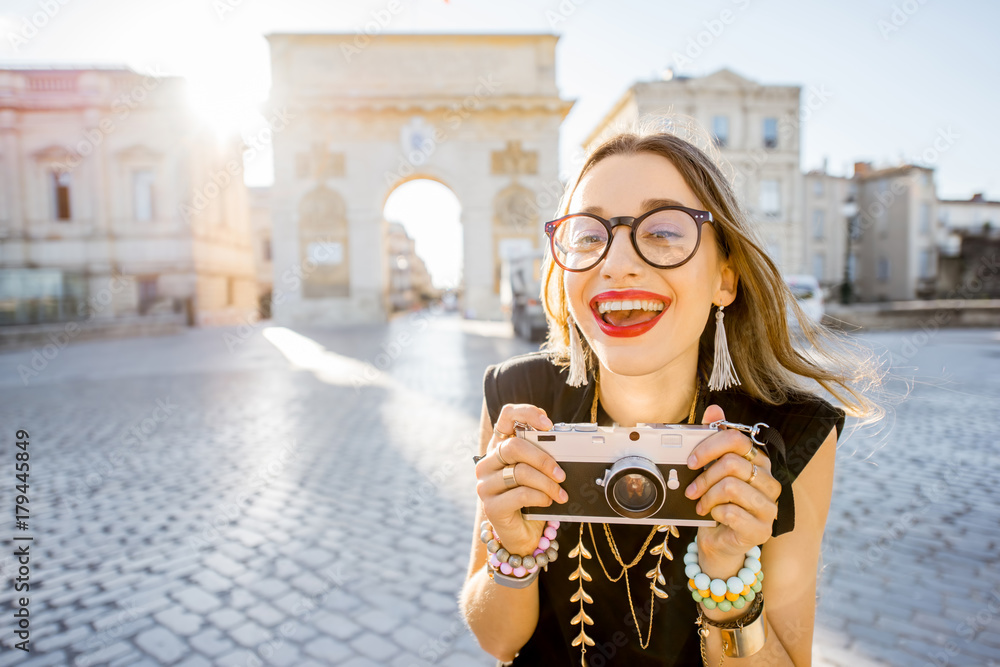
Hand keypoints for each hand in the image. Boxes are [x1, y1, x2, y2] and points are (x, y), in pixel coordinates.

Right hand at [474, 404, 568, 554]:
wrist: (523, 535)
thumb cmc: (532, 500)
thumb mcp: (538, 474)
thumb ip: (542, 457)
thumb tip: (563, 445)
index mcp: (499, 447)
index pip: (506, 416)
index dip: (526, 413)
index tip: (548, 423)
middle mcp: (487, 463)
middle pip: (513, 446)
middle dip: (543, 458)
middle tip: (561, 473)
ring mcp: (485, 485)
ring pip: (519, 472)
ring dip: (547, 483)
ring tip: (560, 492)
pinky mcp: (491, 506)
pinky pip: (520, 494)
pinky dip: (540, 497)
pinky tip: (548, 502)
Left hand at [684, 404, 781, 560]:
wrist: (720, 541)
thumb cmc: (718, 502)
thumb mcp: (712, 469)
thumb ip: (714, 440)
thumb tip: (715, 409)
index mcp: (759, 462)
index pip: (738, 440)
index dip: (710, 446)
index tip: (691, 460)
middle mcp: (769, 482)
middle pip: (732, 464)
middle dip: (704, 476)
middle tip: (691, 488)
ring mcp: (769, 507)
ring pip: (731, 488)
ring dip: (708, 496)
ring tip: (701, 503)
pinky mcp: (762, 530)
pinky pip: (732, 513)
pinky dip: (715, 513)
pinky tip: (713, 516)